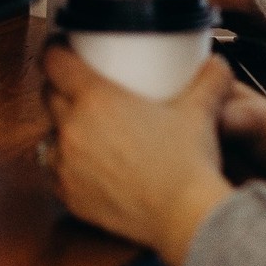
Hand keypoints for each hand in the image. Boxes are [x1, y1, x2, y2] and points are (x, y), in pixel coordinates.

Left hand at [43, 46, 234, 265]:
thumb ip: (209, 78)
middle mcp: (73, 129)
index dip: (55, 50)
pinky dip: (63, 165)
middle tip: (78, 86)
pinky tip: (80, 163)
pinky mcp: (70, 195)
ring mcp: (67, 165)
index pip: (54, 61)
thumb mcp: (200, 109)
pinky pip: (53, 172)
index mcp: (96, 99)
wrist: (186, 217)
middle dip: (59, 86)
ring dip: (60, 127)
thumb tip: (216, 63)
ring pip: (49, 134)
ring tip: (80, 127)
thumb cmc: (188, 164)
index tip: (63, 48)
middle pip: (49, 95)